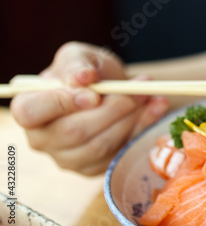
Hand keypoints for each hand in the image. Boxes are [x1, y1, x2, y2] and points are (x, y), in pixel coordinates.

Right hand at [10, 41, 169, 174]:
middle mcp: (42, 139)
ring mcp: (68, 159)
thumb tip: (83, 78)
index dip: (62, 103)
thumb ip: (77, 63)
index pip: (31, 112)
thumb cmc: (88, 72)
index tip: (94, 93)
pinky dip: (143, 128)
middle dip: (113, 110)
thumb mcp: (80, 56)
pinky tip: (156, 107)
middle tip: (138, 91)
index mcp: (28, 108)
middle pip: (74, 132)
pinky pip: (120, 153)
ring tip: (149, 95)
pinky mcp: (94, 169)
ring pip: (101, 145)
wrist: (111, 89)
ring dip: (132, 119)